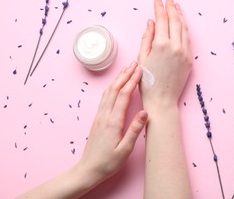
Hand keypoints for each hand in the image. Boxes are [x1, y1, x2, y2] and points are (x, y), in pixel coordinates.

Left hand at [78, 62, 147, 184]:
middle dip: (125, 75)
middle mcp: (104, 115)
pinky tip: (115, 85)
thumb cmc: (108, 162)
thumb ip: (134, 130)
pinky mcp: (98, 119)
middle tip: (135, 63)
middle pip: (115, 89)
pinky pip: (105, 98)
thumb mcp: (124, 150)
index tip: (140, 70)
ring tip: (126, 70)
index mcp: (113, 122)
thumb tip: (145, 112)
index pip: (123, 95)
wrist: (88, 169)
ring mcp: (99, 116)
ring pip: (108, 92)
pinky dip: (112, 87)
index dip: (132, 81)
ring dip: (118, 79)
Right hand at [138, 0, 192, 109]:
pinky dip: (184, 28)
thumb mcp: (141, 58)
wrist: (162, 100)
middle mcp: (175, 46)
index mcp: (161, 44)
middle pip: (175, 20)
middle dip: (171, 7)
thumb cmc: (147, 81)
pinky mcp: (190, 59)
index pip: (161, 19)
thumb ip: (147, 38)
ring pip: (184, 28)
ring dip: (180, 15)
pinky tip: (181, 23)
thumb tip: (151, 22)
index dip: (159, 7)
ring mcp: (185, 52)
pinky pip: (187, 39)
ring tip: (176, 6)